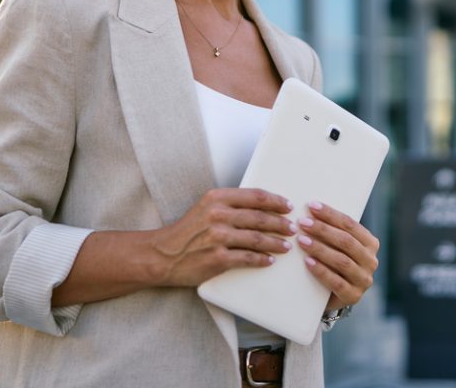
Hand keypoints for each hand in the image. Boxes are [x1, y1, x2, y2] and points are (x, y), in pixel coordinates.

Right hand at [147, 187, 295, 286]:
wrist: (162, 255)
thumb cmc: (188, 230)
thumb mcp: (207, 206)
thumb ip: (231, 203)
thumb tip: (263, 206)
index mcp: (217, 197)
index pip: (256, 196)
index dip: (276, 201)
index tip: (288, 206)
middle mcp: (218, 215)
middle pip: (260, 217)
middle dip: (281, 223)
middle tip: (293, 227)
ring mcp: (218, 237)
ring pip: (257, 239)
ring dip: (276, 242)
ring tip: (286, 245)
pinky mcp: (217, 259)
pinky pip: (248, 258)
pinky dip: (262, 259)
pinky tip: (270, 260)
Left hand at [296, 202, 379, 310]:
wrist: (334, 295)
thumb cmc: (334, 261)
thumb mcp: (338, 245)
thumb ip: (333, 230)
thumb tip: (311, 209)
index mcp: (371, 243)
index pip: (350, 224)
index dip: (330, 214)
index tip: (312, 206)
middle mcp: (371, 261)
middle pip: (346, 241)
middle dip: (323, 230)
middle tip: (303, 223)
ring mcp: (364, 280)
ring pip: (342, 261)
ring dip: (320, 248)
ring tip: (302, 240)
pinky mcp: (353, 296)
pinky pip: (336, 282)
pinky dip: (321, 270)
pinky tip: (307, 262)